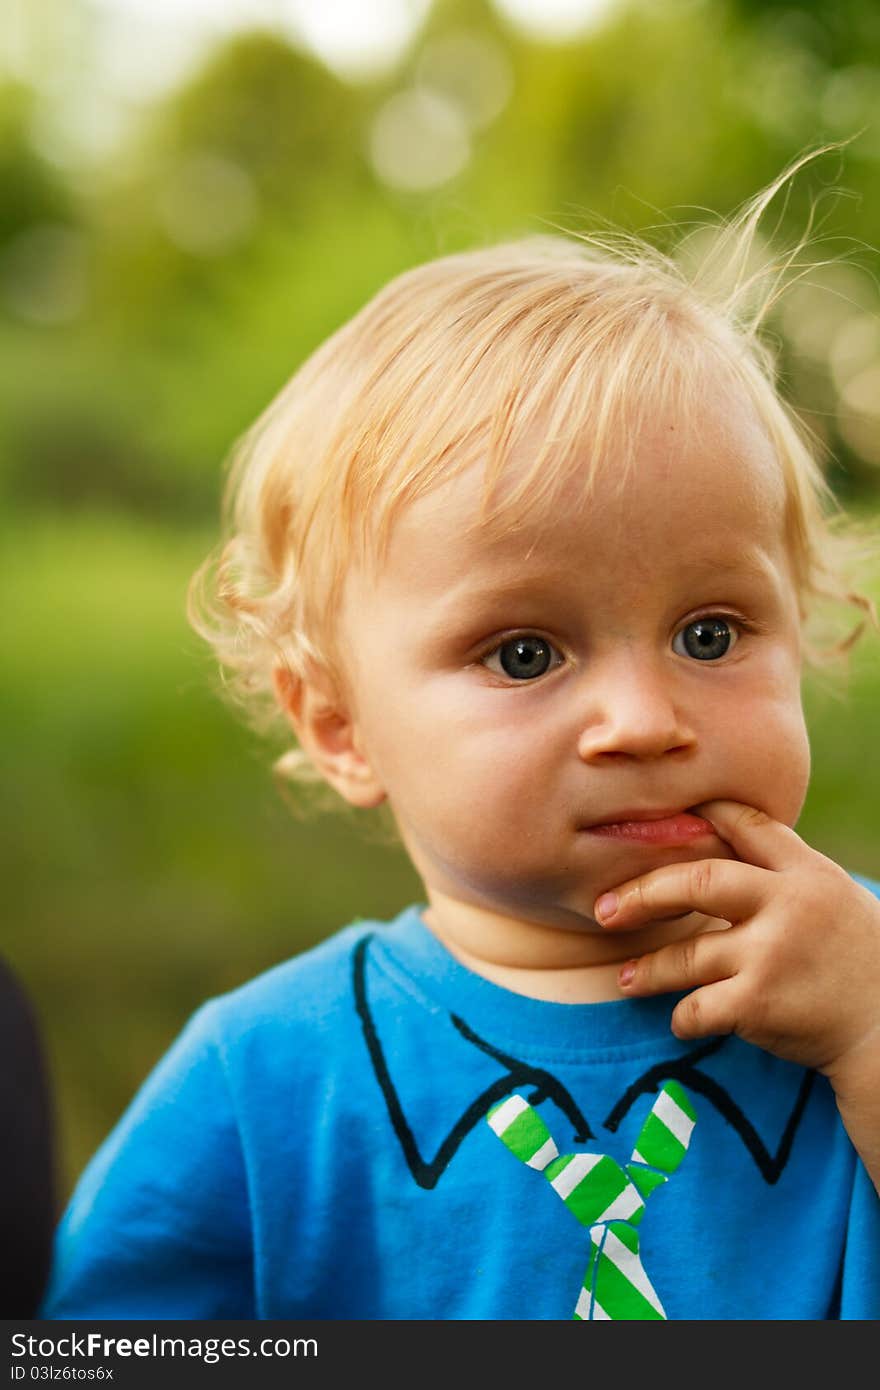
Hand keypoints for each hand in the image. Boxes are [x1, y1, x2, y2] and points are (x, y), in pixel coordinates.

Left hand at [593, 800, 879, 1080]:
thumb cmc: (862, 963)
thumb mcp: (837, 898)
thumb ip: (786, 874)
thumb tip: (724, 840)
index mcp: (808, 874)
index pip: (749, 826)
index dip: (706, 814)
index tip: (667, 817)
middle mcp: (787, 906)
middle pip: (697, 882)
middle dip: (643, 894)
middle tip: (604, 910)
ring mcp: (770, 954)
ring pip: (686, 955)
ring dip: (649, 970)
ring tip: (627, 978)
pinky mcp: (759, 1003)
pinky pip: (697, 1007)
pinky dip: (683, 1018)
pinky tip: (682, 1021)